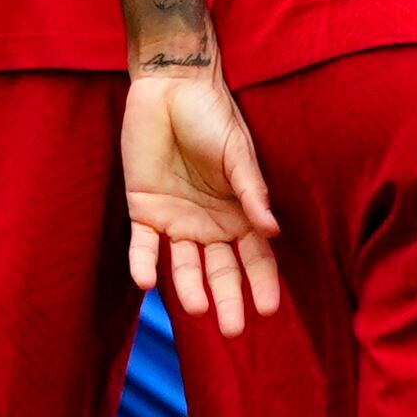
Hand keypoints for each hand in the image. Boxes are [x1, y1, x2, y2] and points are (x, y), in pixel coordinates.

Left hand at [122, 59, 281, 334]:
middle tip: (233, 329)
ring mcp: (177, 220)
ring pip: (183, 265)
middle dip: (228, 299)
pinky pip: (143, 245)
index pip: (255, 257)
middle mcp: (210, 224)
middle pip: (221, 270)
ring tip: (195, 309)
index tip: (267, 309)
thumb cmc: (212, 115)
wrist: (170, 86)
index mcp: (240, 213)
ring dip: (188, 287)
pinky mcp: (144, 209)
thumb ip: (251, 191)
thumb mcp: (237, 152)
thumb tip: (273, 230)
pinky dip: (143, 264)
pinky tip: (147, 283)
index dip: (262, 283)